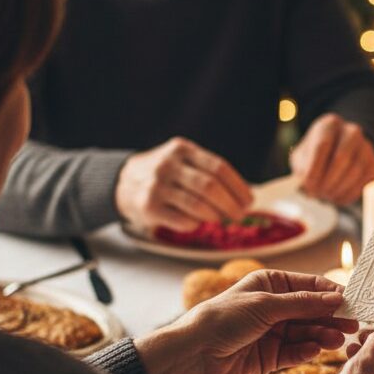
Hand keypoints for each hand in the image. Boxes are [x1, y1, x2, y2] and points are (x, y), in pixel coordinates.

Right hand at [115, 137, 252, 232]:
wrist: (123, 181)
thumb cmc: (165, 174)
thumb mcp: (182, 161)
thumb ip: (208, 172)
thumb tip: (244, 197)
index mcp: (182, 149)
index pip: (219, 168)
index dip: (238, 187)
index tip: (249, 201)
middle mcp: (168, 165)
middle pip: (210, 187)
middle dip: (231, 205)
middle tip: (239, 215)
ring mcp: (157, 186)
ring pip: (198, 206)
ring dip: (216, 216)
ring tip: (222, 220)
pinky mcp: (149, 207)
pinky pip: (182, 220)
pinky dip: (196, 224)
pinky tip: (198, 223)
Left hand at [135, 270, 357, 373]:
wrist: (195, 354)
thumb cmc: (222, 319)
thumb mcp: (266, 304)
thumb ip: (303, 303)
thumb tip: (336, 297)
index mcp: (270, 284)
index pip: (309, 285)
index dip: (330, 293)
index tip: (351, 300)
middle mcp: (274, 307)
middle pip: (312, 311)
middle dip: (331, 317)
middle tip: (352, 324)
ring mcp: (273, 332)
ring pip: (307, 332)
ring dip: (322, 335)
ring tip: (338, 340)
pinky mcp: (271, 357)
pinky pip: (295, 352)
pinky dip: (307, 351)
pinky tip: (316, 350)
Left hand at [290, 113, 373, 204]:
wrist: (339, 151)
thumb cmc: (316, 155)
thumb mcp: (303, 156)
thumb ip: (301, 169)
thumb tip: (304, 186)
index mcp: (330, 124)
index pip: (322, 145)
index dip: (314, 168)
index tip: (307, 186)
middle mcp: (351, 131)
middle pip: (342, 157)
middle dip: (328, 180)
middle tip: (317, 194)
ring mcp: (366, 147)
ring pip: (355, 171)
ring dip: (338, 188)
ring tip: (325, 196)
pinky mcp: (373, 164)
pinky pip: (364, 182)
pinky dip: (349, 194)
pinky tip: (336, 198)